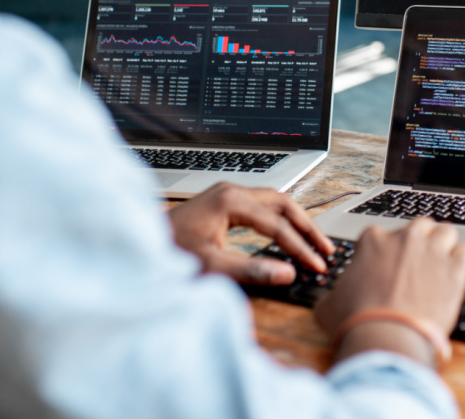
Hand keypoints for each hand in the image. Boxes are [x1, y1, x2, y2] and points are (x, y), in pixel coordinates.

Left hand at [168, 182, 333, 284]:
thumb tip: (287, 273)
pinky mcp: (222, 203)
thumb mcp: (210, 266)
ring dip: (296, 220)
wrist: (138, 244)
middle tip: (326, 249)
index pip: (277, 224)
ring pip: (274, 201)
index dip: (300, 247)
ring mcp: (226, 194)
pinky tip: (286, 233)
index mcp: (231, 201)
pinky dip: (280, 219)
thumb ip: (251, 270)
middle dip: (307, 227)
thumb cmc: (168, 252)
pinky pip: (261, 205)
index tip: (317, 265)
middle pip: (283, 203)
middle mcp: (231, 191)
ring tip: (314, 241)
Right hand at [314, 219, 464, 363]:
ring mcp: (432, 250)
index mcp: (373, 240)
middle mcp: (405, 238)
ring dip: (443, 245)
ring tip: (440, 265)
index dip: (387, 252)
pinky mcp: (455, 269)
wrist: (386, 338)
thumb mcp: (329, 305)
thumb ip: (332, 294)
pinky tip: (454, 276)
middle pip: (419, 226)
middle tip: (417, 263)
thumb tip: (329, 300)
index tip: (388, 268)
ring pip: (446, 231)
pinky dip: (460, 262)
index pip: (383, 234)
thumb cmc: (356, 321)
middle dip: (419, 241)